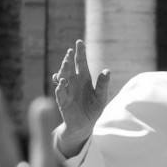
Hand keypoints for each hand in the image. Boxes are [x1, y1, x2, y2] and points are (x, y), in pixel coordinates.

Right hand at [52, 39, 109, 157]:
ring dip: (63, 70)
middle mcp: (74, 82)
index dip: (80, 52)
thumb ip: (103, 85)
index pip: (82, 62)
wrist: (84, 125)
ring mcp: (67, 90)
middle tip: (70, 52)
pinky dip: (60, 87)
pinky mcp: (62, 100)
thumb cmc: (93, 109)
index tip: (79, 42)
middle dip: (69, 59)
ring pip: (63, 76)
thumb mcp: (101, 97)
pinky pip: (60, 92)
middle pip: (70, 67)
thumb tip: (107, 71)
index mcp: (84, 79)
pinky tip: (62, 82)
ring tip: (65, 63)